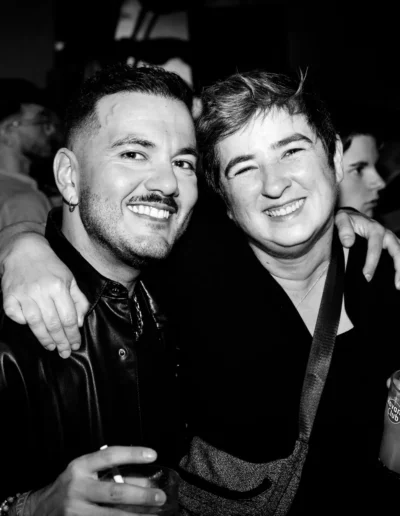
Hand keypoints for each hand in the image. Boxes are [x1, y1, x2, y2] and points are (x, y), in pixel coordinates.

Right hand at [1, 232, 88, 357]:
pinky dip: (23, 324)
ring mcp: (23, 294)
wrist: (24, 250)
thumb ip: (78, 300)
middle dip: (61, 341)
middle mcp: (41, 291)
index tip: (76, 345)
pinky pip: (16, 316)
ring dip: (45, 339)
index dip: (73, 334)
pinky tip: (32, 329)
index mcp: (59, 286)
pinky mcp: (9, 296)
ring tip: (52, 347)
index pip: (68, 317)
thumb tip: (78, 323)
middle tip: (65, 353)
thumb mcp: (70, 279)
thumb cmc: (51, 266)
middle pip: (53, 324)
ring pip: (35, 324)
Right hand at [30, 446, 164, 515]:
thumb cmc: (69, 487)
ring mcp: (75, 512)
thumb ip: (113, 474)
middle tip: (160, 496)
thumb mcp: (87, 474)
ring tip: (154, 515)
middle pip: (114, 492)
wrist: (38, 510)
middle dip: (140, 495)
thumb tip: (146, 481)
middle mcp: (77, 488)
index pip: (109, 456)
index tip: (152, 455)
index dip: (132, 454)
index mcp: (80, 467)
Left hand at [335, 208, 399, 287]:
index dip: (372, 263)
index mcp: (375, 229)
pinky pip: (398, 254)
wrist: (351, 216)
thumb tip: (348, 243)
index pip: (375, 248)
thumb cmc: (346, 219)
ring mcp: (390, 240)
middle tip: (396, 285)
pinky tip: (397, 279)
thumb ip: (344, 228)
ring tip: (399, 285)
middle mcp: (386, 234)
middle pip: (397, 250)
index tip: (366, 276)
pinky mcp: (390, 245)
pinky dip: (399, 265)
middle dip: (398, 268)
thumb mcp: (341, 219)